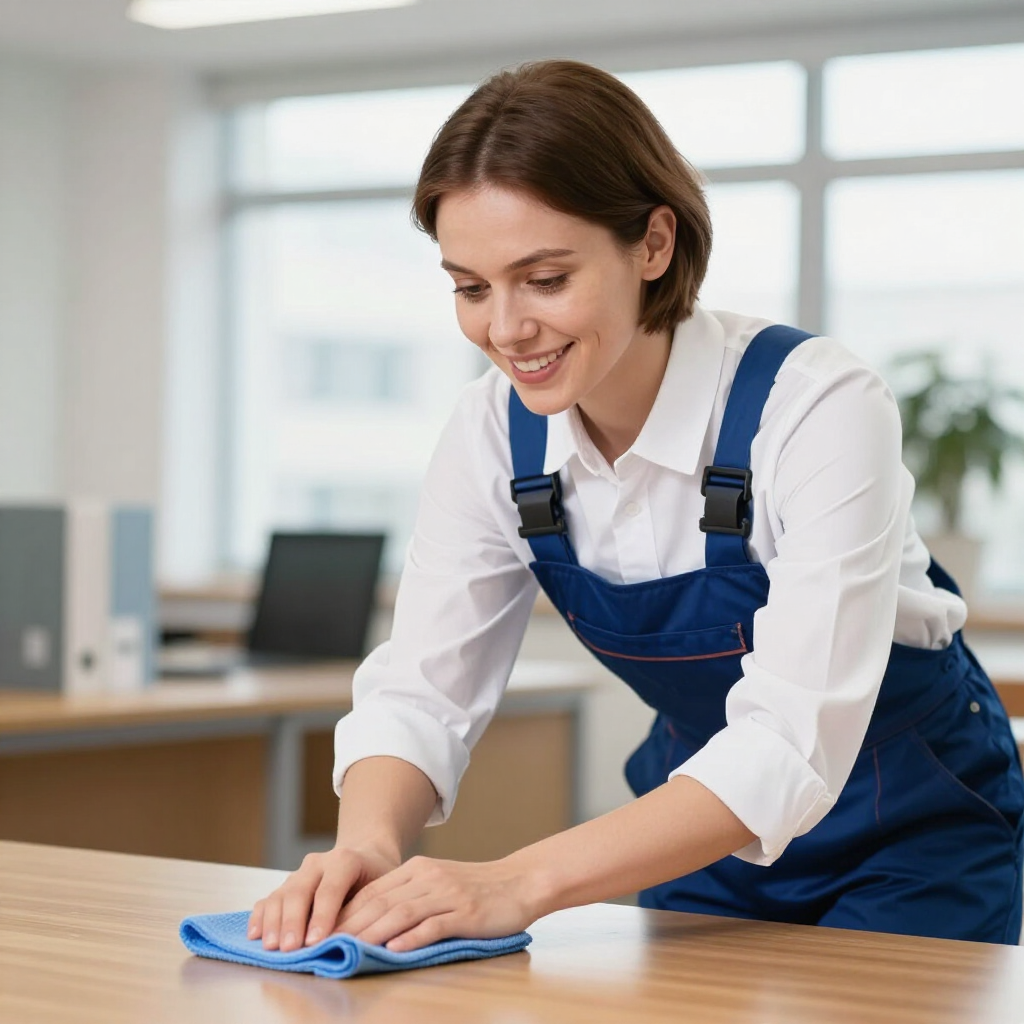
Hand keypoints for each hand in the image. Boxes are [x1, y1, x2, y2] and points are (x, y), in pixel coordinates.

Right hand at [248, 844, 399, 951]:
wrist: (365, 854)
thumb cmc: (376, 878)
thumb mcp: (381, 888)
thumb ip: (366, 911)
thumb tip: (349, 944)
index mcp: (345, 860)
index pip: (330, 889)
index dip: (322, 916)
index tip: (315, 942)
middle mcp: (318, 862)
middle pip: (300, 891)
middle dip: (293, 922)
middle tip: (289, 949)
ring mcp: (299, 872)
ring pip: (281, 894)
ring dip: (274, 922)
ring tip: (272, 947)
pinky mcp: (286, 884)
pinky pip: (268, 898)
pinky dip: (260, 916)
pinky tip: (255, 935)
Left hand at [333, 854, 542, 951]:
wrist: (521, 882)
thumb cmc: (478, 888)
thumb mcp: (439, 883)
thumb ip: (409, 896)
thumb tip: (371, 922)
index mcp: (418, 869)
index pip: (372, 891)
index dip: (344, 912)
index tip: (321, 932)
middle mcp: (428, 877)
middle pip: (380, 902)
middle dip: (349, 926)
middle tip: (324, 946)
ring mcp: (447, 894)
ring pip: (401, 913)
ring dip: (371, 933)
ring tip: (348, 950)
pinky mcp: (466, 912)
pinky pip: (434, 925)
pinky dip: (411, 938)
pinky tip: (394, 950)